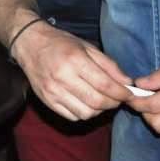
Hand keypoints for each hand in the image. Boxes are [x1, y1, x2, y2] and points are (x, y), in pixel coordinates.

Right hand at [11, 21, 133, 120]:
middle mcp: (63, 77)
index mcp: (74, 60)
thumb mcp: (87, 46)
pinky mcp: (47, 101)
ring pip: (86, 113)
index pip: (104, 85)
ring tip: (102, 100)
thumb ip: (108, 65)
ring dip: (99, 110)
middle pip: (97, 102)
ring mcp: (53, 91)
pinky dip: (84, 113)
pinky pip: (72, 117)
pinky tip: (86, 102)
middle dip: (113, 103)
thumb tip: (127, 83)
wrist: (30, 45)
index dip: (121, 93)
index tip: (129, 94)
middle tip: (118, 98)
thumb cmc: (61, 43)